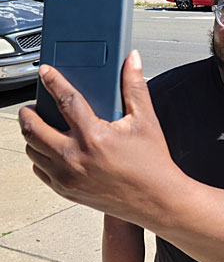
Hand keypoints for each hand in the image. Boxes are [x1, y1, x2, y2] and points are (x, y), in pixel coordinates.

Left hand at [18, 51, 181, 223]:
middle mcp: (75, 158)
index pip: (64, 99)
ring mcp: (67, 176)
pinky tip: (51, 149)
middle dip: (28, 111)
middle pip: (32, 126)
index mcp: (94, 137)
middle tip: (33, 105)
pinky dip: (40, 156)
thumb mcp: (146, 122)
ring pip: (31, 149)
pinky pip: (39, 169)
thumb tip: (132, 60)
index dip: (52, 81)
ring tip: (41, 126)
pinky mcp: (66, 191)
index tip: (46, 73)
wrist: (157, 202)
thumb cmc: (153, 165)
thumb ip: (135, 87)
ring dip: (32, 134)